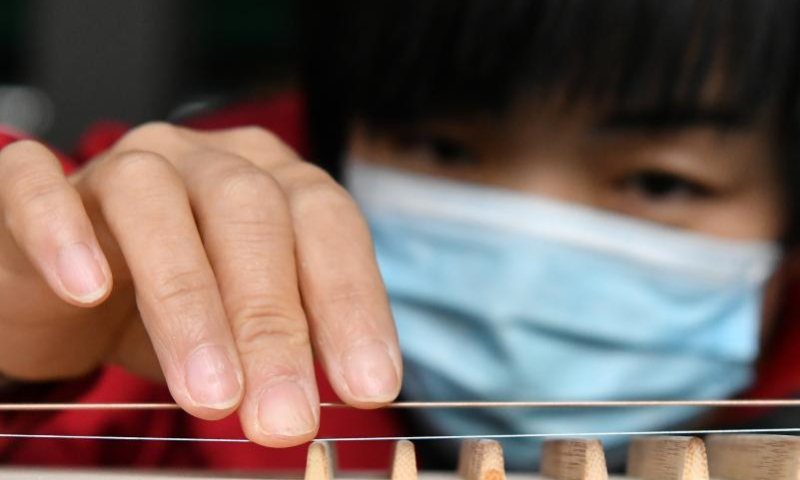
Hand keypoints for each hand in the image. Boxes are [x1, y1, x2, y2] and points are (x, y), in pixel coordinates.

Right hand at [0, 123, 401, 445]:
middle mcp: (206, 162)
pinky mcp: (35, 185)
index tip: (368, 384)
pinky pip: (39, 186)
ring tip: (211, 392)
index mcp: (274, 182)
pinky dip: (63, 233)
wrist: (66, 287)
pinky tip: (87, 289)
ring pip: (156, 202)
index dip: (352, 302)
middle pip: (252, 215)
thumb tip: (317, 404)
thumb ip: (287, 344)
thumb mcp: (245, 325)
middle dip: (273, 322)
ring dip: (189, 300)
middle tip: (283, 415)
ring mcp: (121, 164)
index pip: (330, 224)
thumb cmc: (172, 307)